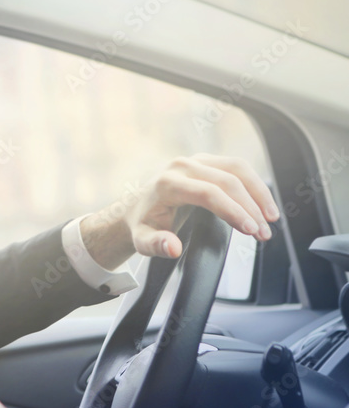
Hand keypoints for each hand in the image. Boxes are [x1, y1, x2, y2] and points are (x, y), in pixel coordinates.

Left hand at [81, 154, 280, 268]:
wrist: (136, 206)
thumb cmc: (142, 224)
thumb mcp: (142, 240)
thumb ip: (156, 244)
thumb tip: (173, 248)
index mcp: (167, 183)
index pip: (208, 193)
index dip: (233, 211)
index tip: (251, 229)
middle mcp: (182, 166)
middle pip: (227, 181)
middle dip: (251, 208)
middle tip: (264, 233)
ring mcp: (196, 160)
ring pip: (238, 168)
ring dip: (259, 193)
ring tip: (271, 219)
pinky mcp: (206, 160)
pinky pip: (237, 167)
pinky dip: (254, 184)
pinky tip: (263, 204)